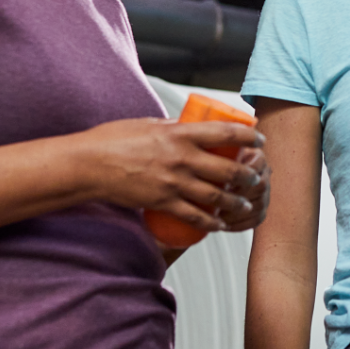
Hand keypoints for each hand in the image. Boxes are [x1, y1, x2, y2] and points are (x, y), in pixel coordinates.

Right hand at [77, 118, 263, 232]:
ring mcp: (174, 182)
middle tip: (256, 178)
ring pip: (216, 196)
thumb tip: (192, 126)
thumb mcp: (150, 124)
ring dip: (236, 202)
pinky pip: (194, 216)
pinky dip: (211, 222)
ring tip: (244, 204)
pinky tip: (219, 224)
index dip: (249, 135)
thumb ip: (173, 127)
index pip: (226, 132)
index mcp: (180, 133)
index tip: (260, 139)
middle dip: (248, 175)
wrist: (89, 165)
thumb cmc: (114, 139)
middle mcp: (182, 157)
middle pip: (228, 168)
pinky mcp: (163, 202)